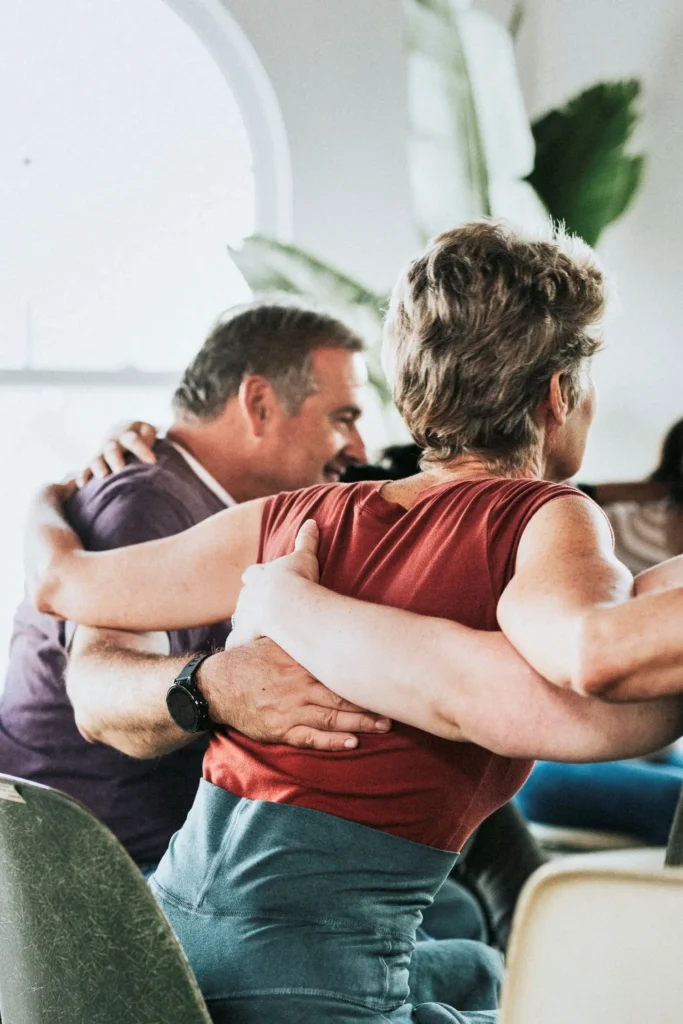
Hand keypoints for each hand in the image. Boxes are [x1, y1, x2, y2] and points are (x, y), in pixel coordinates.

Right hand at [78, 421, 158, 485]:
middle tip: (120, 469)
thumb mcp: (150, 434)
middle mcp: (112, 441)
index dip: (141, 449)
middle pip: (112, 448)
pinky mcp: (95, 462)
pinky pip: (86, 468)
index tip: (152, 461)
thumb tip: (156, 458)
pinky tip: (81, 484)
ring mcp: (102, 452)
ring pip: (97, 457)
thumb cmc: (143, 437)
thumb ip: (152, 442)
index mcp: (128, 432)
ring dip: (98, 466)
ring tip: (103, 476)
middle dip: (115, 458)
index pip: (134, 439)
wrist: (126, 431)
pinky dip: (83, 475)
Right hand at [198, 639, 389, 750]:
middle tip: (397, 706)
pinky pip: (311, 738)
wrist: (216, 685)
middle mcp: (300, 685)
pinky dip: (333, 742)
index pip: (340, 666)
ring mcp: (291, 709)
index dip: (365, 672)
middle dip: (371, 702)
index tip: (388, 672)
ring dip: (361, 723)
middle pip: (343, 695)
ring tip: (384, 726)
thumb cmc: (249, 661)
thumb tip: (328, 620)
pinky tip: (352, 743)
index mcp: (301, 662)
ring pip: (332, 718)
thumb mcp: (275, 641)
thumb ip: (300, 637)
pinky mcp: (280, 729)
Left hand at [228, 520, 320, 646]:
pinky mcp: (243, 636)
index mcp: (258, 576)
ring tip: (254, 632)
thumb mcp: (304, 556)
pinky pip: (237, 643)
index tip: (259, 580)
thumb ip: (306, 540)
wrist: (287, 606)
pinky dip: (239, 646)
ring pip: (239, 620)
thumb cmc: (297, 580)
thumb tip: (312, 521)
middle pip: (244, 598)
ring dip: (245, 624)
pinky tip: (243, 653)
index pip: (252, 575)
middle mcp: (246, 596)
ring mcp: (243, 617)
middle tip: (259, 608)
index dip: (256, 578)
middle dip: (250, 602)